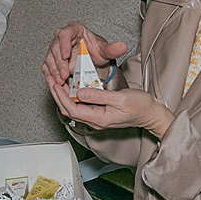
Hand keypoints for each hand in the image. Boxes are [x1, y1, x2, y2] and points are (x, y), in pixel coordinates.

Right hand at [43, 23, 126, 90]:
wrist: (91, 59)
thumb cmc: (95, 52)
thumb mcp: (105, 51)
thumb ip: (112, 49)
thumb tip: (122, 46)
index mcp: (74, 30)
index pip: (65, 34)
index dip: (64, 45)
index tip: (65, 55)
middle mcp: (62, 37)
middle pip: (55, 47)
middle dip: (59, 63)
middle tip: (65, 74)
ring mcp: (55, 49)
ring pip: (50, 58)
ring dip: (54, 70)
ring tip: (61, 80)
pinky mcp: (51, 60)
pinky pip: (47, 66)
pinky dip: (51, 74)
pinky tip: (56, 81)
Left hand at [43, 64, 174, 140]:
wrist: (150, 114)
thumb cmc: (140, 106)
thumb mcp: (120, 98)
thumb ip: (99, 96)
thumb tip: (80, 93)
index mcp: (99, 118)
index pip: (72, 109)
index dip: (61, 96)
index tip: (54, 83)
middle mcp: (95, 120)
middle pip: (68, 110)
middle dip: (57, 94)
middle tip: (50, 79)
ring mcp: (96, 117)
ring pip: (73, 108)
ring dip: (62, 95)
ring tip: (55, 80)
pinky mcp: (99, 113)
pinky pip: (80, 106)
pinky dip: (72, 95)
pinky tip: (69, 86)